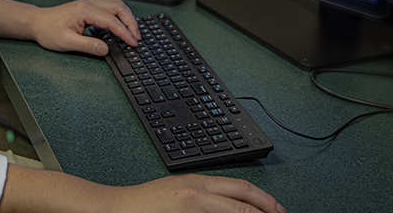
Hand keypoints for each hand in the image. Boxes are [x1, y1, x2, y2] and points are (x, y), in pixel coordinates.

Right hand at [0, 166, 284, 212]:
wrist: (115, 208)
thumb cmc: (143, 203)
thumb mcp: (178, 190)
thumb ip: (203, 195)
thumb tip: (231, 204)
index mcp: (197, 183)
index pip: (241, 189)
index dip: (264, 200)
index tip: (278, 210)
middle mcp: (198, 193)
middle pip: (243, 203)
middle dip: (266, 212)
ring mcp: (191, 209)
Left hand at [30, 0, 139, 55]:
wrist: (37, 22)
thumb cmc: (48, 30)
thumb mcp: (67, 42)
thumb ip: (88, 45)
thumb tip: (106, 49)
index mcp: (85, 10)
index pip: (112, 21)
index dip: (125, 32)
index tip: (133, 42)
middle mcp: (89, 4)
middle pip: (118, 8)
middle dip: (131, 22)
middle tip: (137, 38)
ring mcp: (89, 4)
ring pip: (116, 5)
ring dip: (127, 17)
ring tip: (133, 32)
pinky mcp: (88, 7)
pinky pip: (109, 8)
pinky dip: (119, 16)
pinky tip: (120, 27)